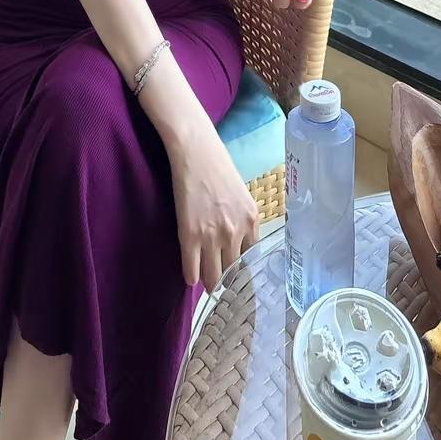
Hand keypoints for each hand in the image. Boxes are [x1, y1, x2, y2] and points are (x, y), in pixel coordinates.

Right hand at [168, 121, 259, 292]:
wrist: (195, 151)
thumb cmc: (219, 167)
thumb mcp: (242, 196)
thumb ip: (243, 222)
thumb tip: (238, 245)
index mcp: (252, 221)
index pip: (251, 261)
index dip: (244, 273)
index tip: (240, 281)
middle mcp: (235, 233)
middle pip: (233, 273)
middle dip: (228, 282)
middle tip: (223, 288)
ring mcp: (212, 236)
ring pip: (213, 278)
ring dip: (210, 283)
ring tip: (207, 284)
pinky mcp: (189, 235)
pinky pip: (191, 271)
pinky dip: (191, 277)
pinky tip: (191, 276)